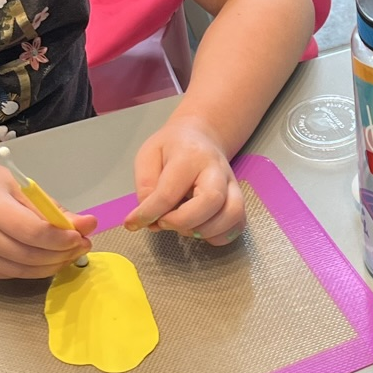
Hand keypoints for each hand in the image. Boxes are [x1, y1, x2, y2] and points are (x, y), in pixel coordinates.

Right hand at [0, 156, 95, 278]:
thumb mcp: (13, 183)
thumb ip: (46, 207)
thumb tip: (83, 224)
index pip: (34, 232)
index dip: (63, 238)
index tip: (83, 232)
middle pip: (31, 255)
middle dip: (64, 252)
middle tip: (85, 243)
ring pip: (23, 270)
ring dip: (53, 263)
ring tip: (71, 251)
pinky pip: (11, 273)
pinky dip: (34, 268)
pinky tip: (47, 256)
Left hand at [125, 113, 244, 242]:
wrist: (201, 137)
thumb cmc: (171, 148)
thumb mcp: (148, 156)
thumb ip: (145, 185)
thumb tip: (149, 217)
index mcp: (190, 155)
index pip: (170, 191)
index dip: (149, 212)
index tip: (133, 223)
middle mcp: (217, 169)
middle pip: (211, 200)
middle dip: (183, 221)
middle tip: (164, 222)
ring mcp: (232, 185)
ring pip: (232, 214)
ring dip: (204, 230)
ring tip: (184, 227)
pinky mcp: (239, 199)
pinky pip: (238, 224)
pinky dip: (219, 236)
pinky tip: (200, 230)